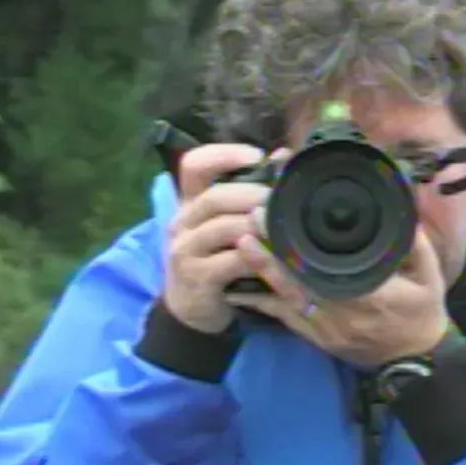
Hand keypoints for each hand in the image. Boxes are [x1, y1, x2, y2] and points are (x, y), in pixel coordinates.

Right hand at [162, 144, 269, 333]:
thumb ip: (245, 195)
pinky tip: (274, 257)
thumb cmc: (214, 260)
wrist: (191, 310)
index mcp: (189, 202)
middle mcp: (182, 222)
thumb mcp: (224, 226)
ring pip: (226, 228)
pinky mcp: (198, 277)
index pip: (194, 165)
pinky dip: (258, 257)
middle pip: (216, 197)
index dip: (225, 154)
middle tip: (281, 200)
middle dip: (254, 195)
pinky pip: (232, 261)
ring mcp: (186, 251)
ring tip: (283, 227)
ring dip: (259, 226)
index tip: (257, 157)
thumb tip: (281, 156)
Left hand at [228, 226, 450, 366]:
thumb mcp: (429, 275)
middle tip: (248, 225)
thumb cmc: (422, 313)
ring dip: (262, 275)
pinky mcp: (318, 339)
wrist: (417, 360)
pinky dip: (263, 303)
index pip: (326, 270)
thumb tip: (400, 204)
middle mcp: (342, 313)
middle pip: (297, 283)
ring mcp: (327, 329)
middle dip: (269, 255)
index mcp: (369, 295)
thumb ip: (414, 242)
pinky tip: (241, 286)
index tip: (278, 219)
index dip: (297, 248)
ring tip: (240, 248)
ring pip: (286, 301)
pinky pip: (285, 319)